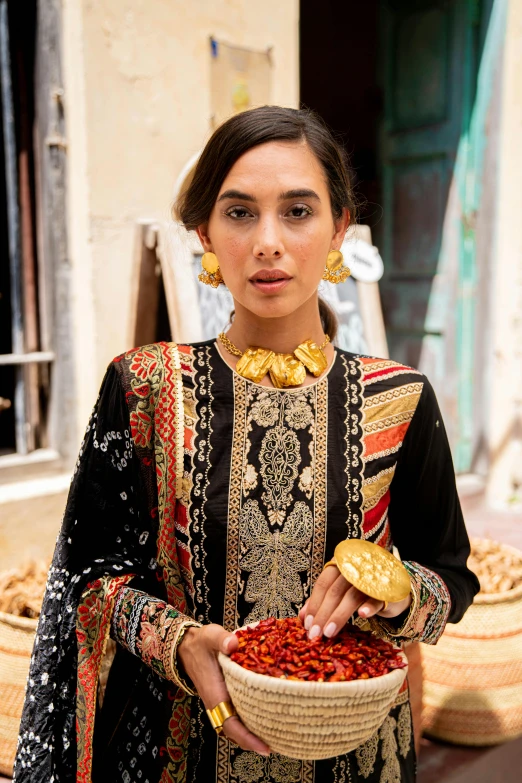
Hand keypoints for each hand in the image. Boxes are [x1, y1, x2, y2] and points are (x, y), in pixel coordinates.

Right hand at [177, 623, 269, 754]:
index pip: (231, 724)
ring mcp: (220, 703)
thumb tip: (233, 644)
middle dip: (255, 742)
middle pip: (236, 733)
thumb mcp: (210, 636)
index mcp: (215, 693)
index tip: (264, 748)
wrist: (186, 647)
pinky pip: (236, 717)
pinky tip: (264, 719)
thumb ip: (222, 639)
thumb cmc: (201, 642)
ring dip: (252, 734)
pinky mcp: (223, 699)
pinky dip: (249, 723)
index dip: (247, 738)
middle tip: (280, 744)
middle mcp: (217, 704)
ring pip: (236, 727)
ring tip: (276, 736)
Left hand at [298, 564, 411, 639]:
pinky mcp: (386, 590)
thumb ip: (321, 601)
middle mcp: (354, 569)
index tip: (307, 625)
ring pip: (351, 596)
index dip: (314, 604)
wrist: (393, 589)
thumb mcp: (339, 593)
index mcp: (340, 566)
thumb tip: (302, 616)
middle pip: (335, 591)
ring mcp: (371, 578)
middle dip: (323, 614)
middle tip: (315, 634)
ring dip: (339, 615)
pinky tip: (362, 615)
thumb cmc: (361, 590)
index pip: (323, 584)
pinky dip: (369, 606)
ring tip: (329, 633)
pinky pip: (376, 598)